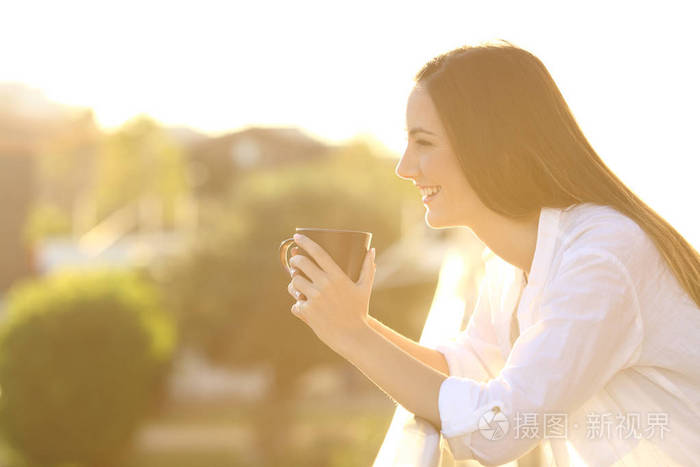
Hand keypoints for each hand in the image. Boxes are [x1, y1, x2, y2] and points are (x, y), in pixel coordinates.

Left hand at [286, 234, 375, 351]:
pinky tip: (302, 305)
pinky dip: (298, 304)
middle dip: (295, 260)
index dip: (305, 242)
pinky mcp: (307, 312)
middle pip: (301, 264)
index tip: (296, 236)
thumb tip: (372, 250)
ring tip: (297, 283)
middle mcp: (324, 285)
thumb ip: (368, 268)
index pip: (318, 252)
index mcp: (337, 276)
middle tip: (295, 260)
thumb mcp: (365, 288)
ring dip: (294, 282)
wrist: (353, 337)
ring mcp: (314, 298)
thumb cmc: (359, 311)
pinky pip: (295, 303)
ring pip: (294, 282)